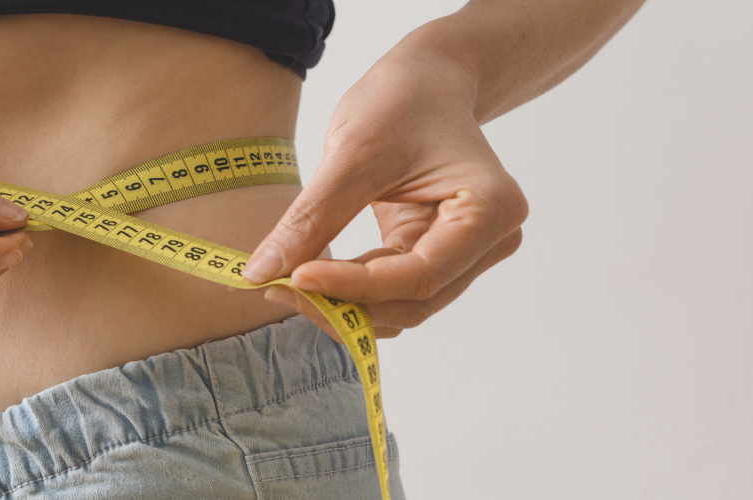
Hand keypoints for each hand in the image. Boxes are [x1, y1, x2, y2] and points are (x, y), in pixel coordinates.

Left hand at [243, 43, 526, 340]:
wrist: (428, 81)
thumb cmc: (403, 101)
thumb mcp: (353, 152)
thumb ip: (313, 217)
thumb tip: (262, 272)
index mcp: (489, 210)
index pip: (420, 274)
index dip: (355, 286)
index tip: (295, 278)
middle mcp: (491, 242)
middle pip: (414, 300)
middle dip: (345, 302)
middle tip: (276, 285)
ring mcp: (468, 255)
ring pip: (404, 307)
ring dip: (346, 306)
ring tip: (286, 281)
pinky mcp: (439, 258)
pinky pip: (396, 293)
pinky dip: (354, 295)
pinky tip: (312, 276)